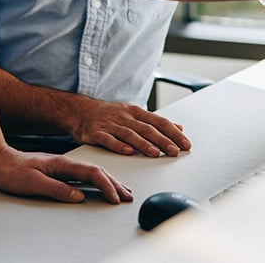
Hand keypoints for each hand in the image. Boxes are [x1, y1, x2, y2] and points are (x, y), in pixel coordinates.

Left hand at [0, 146, 133, 204]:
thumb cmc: (11, 171)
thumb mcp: (33, 183)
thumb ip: (57, 189)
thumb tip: (79, 196)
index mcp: (62, 164)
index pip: (92, 173)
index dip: (106, 186)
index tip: (116, 198)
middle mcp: (64, 164)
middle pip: (97, 172)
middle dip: (115, 184)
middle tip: (128, 196)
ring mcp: (62, 167)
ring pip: (92, 173)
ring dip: (109, 182)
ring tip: (121, 191)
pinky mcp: (58, 172)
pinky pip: (83, 176)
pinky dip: (97, 182)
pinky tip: (99, 186)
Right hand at [67, 97, 190, 157]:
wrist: (79, 110)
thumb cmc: (109, 114)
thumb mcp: (133, 113)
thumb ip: (155, 122)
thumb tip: (178, 127)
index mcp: (135, 111)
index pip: (159, 121)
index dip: (173, 133)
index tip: (185, 144)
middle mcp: (124, 117)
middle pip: (146, 128)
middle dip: (162, 140)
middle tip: (175, 151)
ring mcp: (110, 124)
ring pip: (130, 134)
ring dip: (144, 144)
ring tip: (156, 153)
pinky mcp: (96, 133)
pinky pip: (108, 140)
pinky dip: (119, 145)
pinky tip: (128, 152)